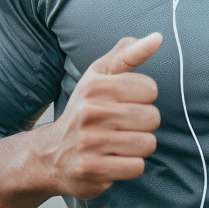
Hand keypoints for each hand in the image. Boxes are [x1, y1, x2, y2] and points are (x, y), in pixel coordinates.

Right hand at [37, 33, 162, 199]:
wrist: (51, 154)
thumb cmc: (85, 109)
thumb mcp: (100, 76)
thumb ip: (129, 55)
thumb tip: (157, 37)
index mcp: (96, 86)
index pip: (150, 89)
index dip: (143, 98)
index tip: (125, 102)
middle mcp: (91, 112)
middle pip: (151, 118)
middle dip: (142, 124)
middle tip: (121, 126)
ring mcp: (90, 143)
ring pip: (147, 143)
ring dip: (138, 146)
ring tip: (117, 143)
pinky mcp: (92, 170)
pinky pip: (136, 167)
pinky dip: (130, 166)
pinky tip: (113, 160)